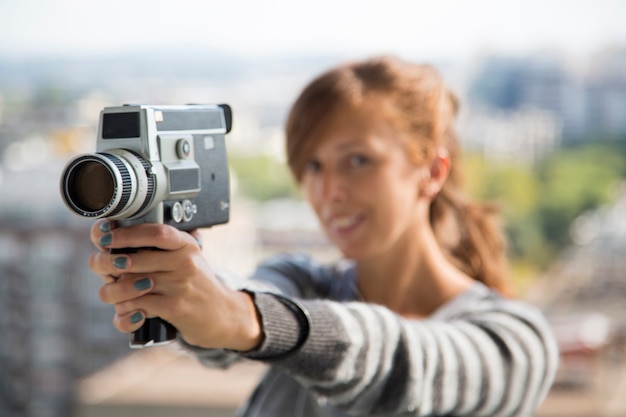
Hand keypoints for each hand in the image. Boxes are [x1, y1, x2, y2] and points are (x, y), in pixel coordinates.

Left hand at [88, 219, 261, 350]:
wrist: (223, 313)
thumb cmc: (195, 284)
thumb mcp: (185, 259)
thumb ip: (158, 248)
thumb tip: (110, 235)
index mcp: (185, 244)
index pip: (154, 232)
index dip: (125, 233)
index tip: (105, 236)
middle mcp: (184, 261)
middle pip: (130, 259)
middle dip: (105, 265)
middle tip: (101, 267)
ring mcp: (179, 285)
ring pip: (127, 285)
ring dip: (113, 292)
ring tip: (113, 293)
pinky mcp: (176, 307)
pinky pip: (136, 306)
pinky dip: (126, 311)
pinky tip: (130, 310)